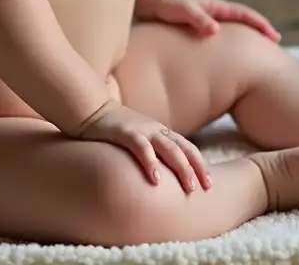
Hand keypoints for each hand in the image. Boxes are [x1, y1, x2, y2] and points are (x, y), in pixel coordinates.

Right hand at [71, 100, 210, 192]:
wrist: (89, 109)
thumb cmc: (114, 129)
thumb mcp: (139, 139)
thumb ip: (152, 151)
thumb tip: (163, 173)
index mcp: (161, 132)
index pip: (187, 148)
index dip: (199, 164)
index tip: (209, 184)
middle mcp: (156, 130)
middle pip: (183, 149)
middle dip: (196, 168)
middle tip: (205, 188)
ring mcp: (142, 130)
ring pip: (169, 149)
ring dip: (181, 168)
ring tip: (189, 187)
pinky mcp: (125, 132)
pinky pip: (141, 148)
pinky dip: (150, 163)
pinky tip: (156, 179)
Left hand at [138, 0, 280, 41]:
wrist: (150, 0)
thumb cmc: (167, 4)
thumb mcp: (182, 10)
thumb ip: (198, 19)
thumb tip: (215, 30)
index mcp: (216, 7)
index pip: (245, 14)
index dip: (261, 25)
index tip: (275, 37)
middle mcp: (216, 13)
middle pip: (245, 22)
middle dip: (260, 31)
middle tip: (275, 47)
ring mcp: (209, 20)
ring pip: (234, 29)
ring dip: (247, 38)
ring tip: (258, 54)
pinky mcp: (200, 29)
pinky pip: (222, 37)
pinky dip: (232, 44)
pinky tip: (230, 58)